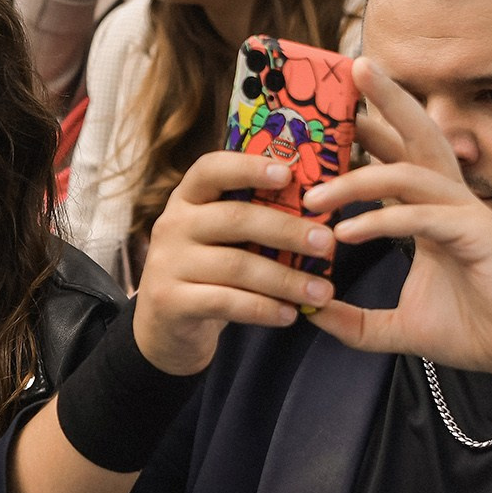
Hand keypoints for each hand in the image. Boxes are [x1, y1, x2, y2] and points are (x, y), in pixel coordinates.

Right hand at [132, 148, 328, 374]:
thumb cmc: (208, 272)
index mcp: (187, 198)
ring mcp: (167, 264)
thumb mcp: (220, 238)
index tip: (288, 173)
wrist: (164, 325)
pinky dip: (263, 309)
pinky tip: (290, 314)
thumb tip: (319, 211)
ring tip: (321, 291)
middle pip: (234, 218)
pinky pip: (226, 302)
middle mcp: (173, 225)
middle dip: (287, 230)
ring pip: (236, 266)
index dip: (248, 167)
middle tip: (327, 243)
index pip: (211, 169)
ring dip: (285, 279)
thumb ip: (252, 219)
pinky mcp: (170, 301)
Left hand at [300, 59, 491, 382]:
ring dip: (358, 180)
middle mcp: (451, 203)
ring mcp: (468, 216)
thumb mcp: (401, 328)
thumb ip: (357, 321)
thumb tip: (314, 317)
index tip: (327, 114)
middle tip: (352, 68)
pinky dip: (384, 221)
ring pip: (411, 174)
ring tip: (313, 198)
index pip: (397, 158)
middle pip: (418, 136)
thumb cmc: (477, 331)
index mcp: (432, 212)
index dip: (368, 133)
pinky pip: (424, 217)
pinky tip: (349, 234)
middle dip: (386, 101)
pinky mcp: (480, 237)